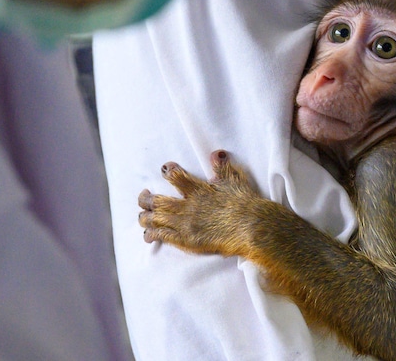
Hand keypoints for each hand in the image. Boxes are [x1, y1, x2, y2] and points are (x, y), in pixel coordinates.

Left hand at [138, 150, 260, 255]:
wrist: (252, 227)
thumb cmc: (246, 203)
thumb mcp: (235, 181)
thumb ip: (223, 167)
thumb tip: (216, 153)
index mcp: (198, 190)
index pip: (175, 176)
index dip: (168, 171)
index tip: (164, 169)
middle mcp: (188, 206)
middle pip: (157, 201)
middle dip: (146, 199)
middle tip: (144, 196)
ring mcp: (186, 225)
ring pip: (155, 220)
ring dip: (145, 217)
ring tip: (142, 216)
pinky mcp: (187, 241)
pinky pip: (163, 237)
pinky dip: (152, 235)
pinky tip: (148, 235)